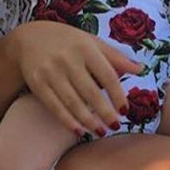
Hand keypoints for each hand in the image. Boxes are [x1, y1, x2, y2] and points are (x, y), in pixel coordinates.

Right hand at [5, 21, 142, 137]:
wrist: (28, 38)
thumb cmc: (68, 41)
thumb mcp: (91, 42)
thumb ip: (115, 56)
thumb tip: (141, 69)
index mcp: (86, 48)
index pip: (107, 75)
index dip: (117, 94)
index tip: (125, 110)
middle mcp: (68, 59)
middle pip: (90, 91)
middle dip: (104, 111)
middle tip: (115, 125)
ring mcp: (51, 72)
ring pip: (73, 102)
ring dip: (88, 120)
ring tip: (101, 131)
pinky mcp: (37, 84)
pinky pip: (55, 106)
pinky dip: (68, 121)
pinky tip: (79, 131)